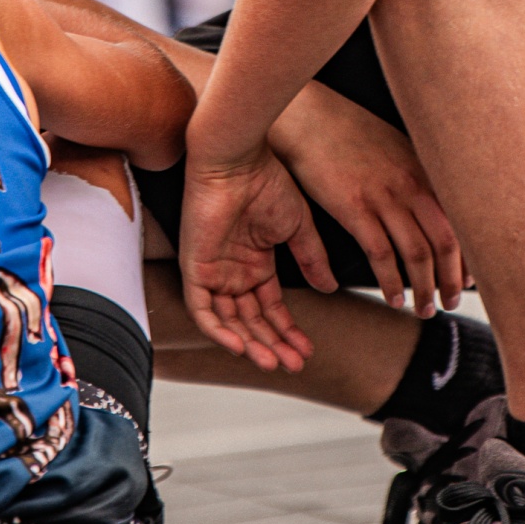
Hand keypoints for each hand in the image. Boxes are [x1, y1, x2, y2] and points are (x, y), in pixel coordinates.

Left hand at [178, 151, 335, 372]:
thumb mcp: (297, 227)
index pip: (270, 308)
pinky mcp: (195, 267)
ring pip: (229, 321)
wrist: (237, 159)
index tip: (307, 350)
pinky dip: (219, 331)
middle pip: (251, 320)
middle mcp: (233, 271)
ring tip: (274, 362)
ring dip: (250, 344)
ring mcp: (213, 270)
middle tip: (294, 365)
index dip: (287, 330)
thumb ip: (311, 259)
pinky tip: (240, 346)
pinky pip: (202, 309)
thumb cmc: (266, 181)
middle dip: (272, 344)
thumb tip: (330, 288)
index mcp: (255, 262)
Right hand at [270, 82, 467, 317]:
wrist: (308, 117)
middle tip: (450, 302)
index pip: (461, 221)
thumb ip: (416, 174)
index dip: (469, 255)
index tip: (470, 278)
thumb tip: (432, 204)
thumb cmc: (346, 130)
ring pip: (417, 254)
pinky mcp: (354, 209)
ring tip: (423, 308)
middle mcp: (410, 184)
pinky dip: (391, 282)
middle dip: (452, 280)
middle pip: (446, 243)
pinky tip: (392, 296)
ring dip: (423, 288)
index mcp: (424, 169)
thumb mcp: (394, 145)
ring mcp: (383, 197)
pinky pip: (381, 255)